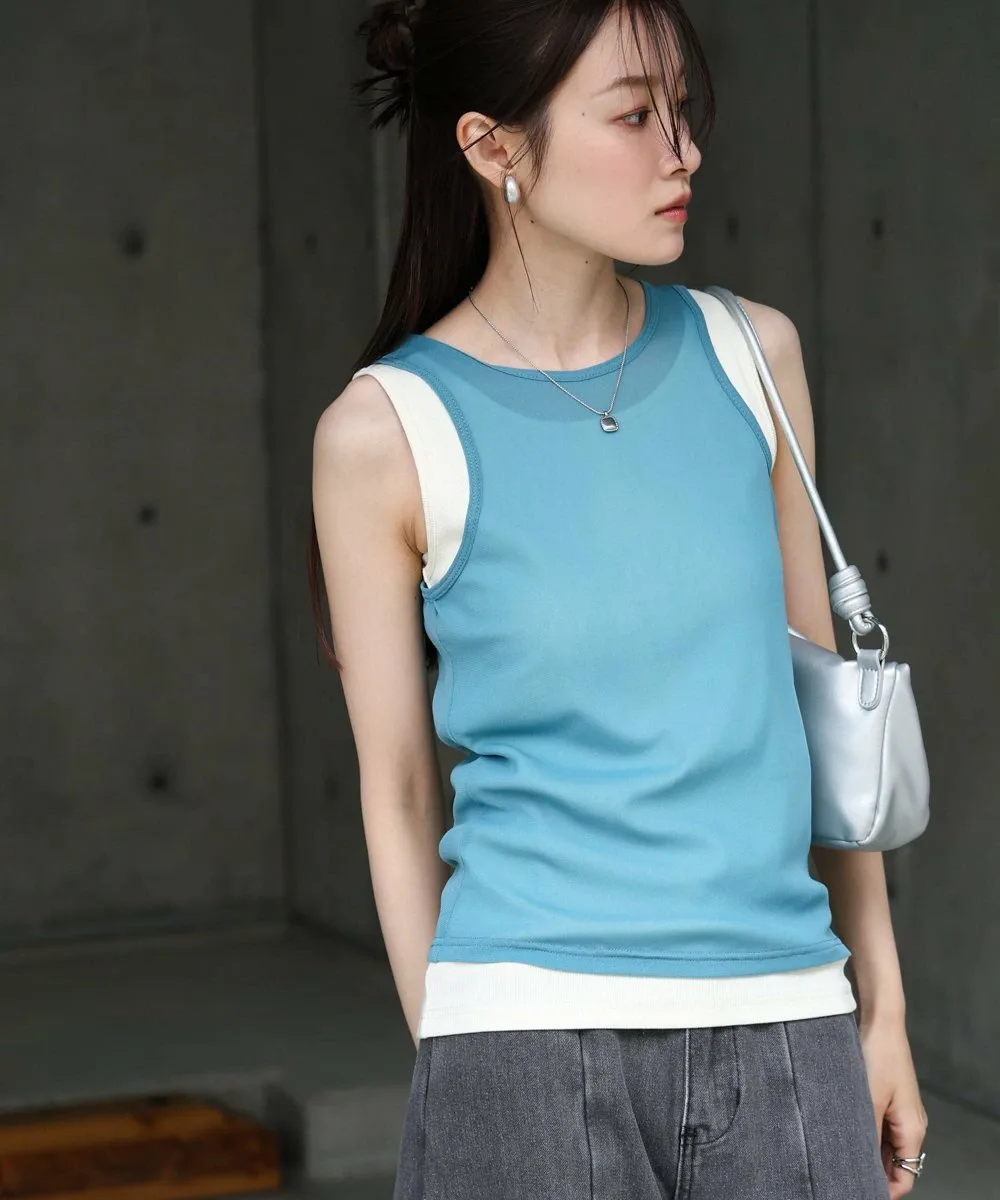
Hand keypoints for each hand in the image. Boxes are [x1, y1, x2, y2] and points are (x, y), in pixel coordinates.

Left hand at [858, 1017, 928, 1197]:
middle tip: (844, 1173)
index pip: (906, 1177)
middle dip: (874, 1172)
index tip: (858, 1189)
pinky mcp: (889, 1098)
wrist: (881, 1021)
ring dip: (868, 1151)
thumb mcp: (868, 1100)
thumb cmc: (878, 1056)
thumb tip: (859, 1164)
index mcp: (912, 1129)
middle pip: (896, 1164)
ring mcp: (900, 1111)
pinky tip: (845, 1131)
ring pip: (887, 1145)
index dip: (884, 1189)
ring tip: (841, 1154)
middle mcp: (911, 1124)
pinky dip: (867, 1133)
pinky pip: (881, 1127)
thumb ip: (867, 1136)